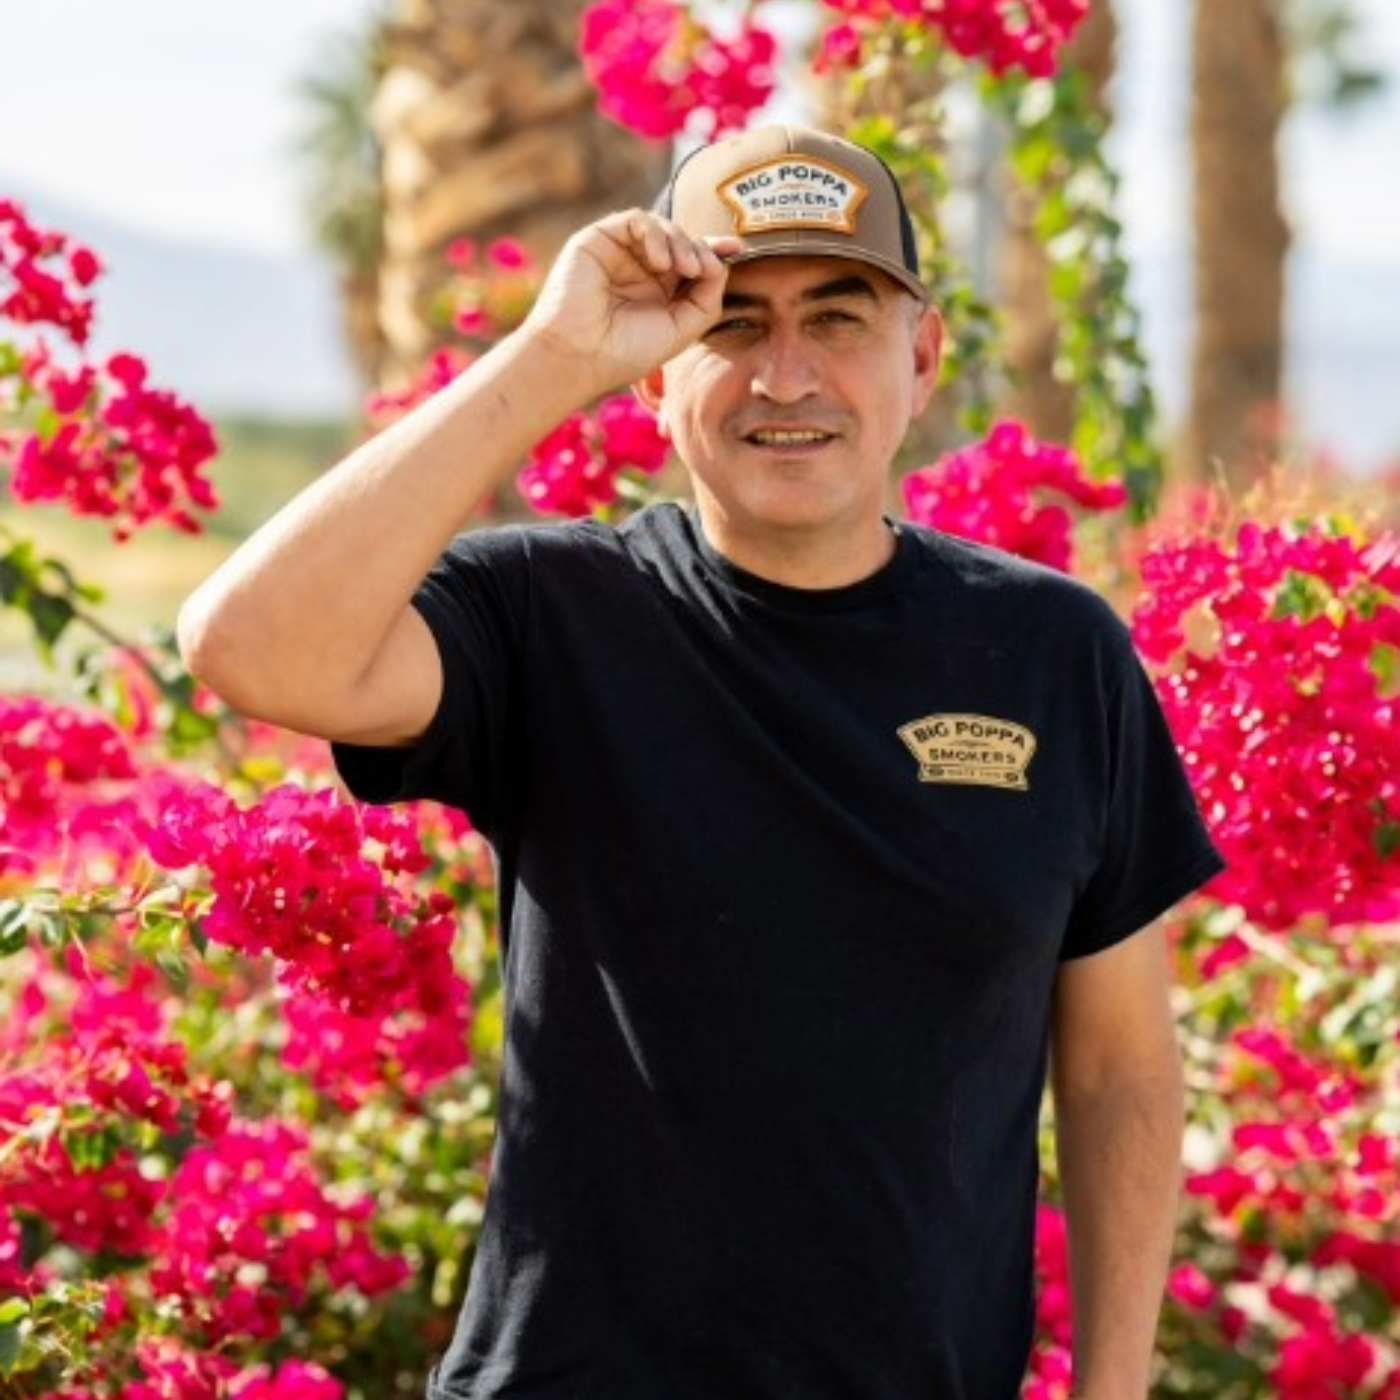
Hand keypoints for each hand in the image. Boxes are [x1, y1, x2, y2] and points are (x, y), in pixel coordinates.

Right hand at [520, 208, 742, 396]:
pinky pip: (636, 220)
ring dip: (681, 242)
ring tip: (685, 268)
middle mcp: (639, 270)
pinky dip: (655, 234)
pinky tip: (660, 263)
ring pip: (662, 227)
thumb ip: (708, 297)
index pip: (690, 261)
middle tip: (703, 268)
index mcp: (658, 292)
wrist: (580, 356)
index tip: (736, 248)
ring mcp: (619, 253)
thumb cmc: (625, 352)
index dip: (714, 251)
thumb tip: (722, 261)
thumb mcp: (682, 329)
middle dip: (700, 248)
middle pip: (681, 240)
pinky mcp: (598, 239)